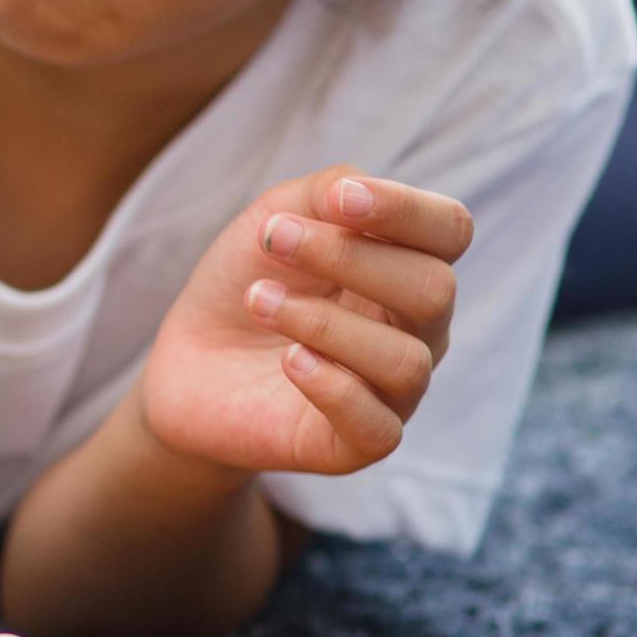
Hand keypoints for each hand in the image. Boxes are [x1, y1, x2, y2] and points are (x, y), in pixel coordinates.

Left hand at [138, 166, 472, 476]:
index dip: (406, 209)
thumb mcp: (274, 219)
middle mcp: (416, 331)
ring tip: (259, 301)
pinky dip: (332, 386)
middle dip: (349, 257)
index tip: (339, 199)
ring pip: (405, 360)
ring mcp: (393, 391)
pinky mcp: (357, 444)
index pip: (450, 231)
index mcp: (407, 266)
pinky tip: (288, 360)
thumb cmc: (246, 282)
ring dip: (322, 322)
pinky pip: (377, 425)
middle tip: (275, 241)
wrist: (187, 364)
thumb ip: (324, 194)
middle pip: (433, 291)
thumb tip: (354, 192)